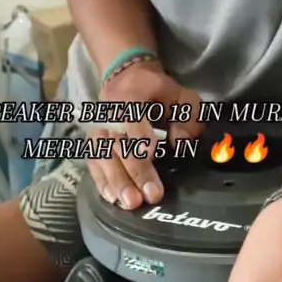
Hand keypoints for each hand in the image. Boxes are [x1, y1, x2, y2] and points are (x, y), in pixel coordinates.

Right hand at [87, 61, 203, 209]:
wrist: (124, 77)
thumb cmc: (157, 92)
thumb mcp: (181, 95)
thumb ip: (189, 116)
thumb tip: (180, 142)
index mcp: (130, 97)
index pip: (133, 120)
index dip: (140, 138)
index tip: (150, 155)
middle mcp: (109, 115)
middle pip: (118, 145)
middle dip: (134, 172)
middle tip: (148, 196)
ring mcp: (98, 130)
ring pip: (103, 157)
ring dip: (116, 182)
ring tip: (129, 203)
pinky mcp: (93, 144)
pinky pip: (93, 164)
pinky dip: (102, 182)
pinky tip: (112, 198)